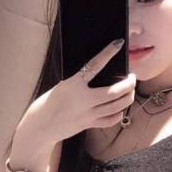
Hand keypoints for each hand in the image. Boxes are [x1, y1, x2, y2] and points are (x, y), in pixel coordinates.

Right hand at [17, 38, 135, 147]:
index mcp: (72, 85)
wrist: (39, 128)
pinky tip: (120, 108)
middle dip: (129, 83)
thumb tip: (99, 74)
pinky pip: (111, 119)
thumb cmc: (47, 104)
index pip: (94, 65)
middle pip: (115, 92)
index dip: (108, 53)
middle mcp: (83, 100)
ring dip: (129, 96)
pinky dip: (119, 113)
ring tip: (130, 90)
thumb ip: (80, 82)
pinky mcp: (89, 124)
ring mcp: (88, 114)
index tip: (118, 43)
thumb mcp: (62, 87)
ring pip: (118, 106)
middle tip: (132, 76)